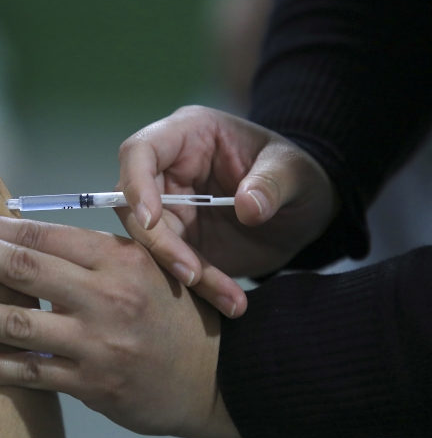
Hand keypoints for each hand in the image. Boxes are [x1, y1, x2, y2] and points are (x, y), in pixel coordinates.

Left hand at [0, 215, 242, 437]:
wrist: (215, 375)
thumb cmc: (173, 313)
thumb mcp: (148, 265)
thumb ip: (95, 249)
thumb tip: (26, 229)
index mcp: (120, 258)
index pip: (47, 233)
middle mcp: (106, 296)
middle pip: (23, 267)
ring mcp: (97, 343)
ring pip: (18, 323)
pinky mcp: (91, 383)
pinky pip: (32, 374)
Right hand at [117, 105, 338, 315]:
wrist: (304, 210)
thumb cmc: (297, 173)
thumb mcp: (297, 171)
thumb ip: (274, 182)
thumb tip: (247, 208)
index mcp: (188, 136)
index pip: (140, 151)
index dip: (136, 183)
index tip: (151, 220)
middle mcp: (169, 171)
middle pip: (134, 205)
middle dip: (159, 244)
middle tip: (191, 274)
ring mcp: (172, 209)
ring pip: (152, 244)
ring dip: (182, 273)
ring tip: (229, 300)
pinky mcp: (181, 243)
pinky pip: (176, 267)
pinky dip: (201, 289)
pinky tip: (231, 302)